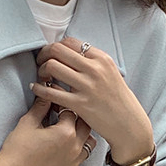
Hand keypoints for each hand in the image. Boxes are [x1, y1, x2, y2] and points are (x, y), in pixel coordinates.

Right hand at [0, 93, 95, 165]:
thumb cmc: (17, 151)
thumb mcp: (28, 123)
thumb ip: (41, 106)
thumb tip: (46, 95)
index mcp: (66, 133)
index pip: (71, 111)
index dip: (61, 105)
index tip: (54, 105)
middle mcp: (74, 148)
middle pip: (86, 126)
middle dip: (76, 118)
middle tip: (63, 116)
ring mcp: (73, 163)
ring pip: (88, 144)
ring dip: (82, 135)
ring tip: (68, 133)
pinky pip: (80, 159)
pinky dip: (76, 152)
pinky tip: (64, 149)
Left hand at [31, 38, 154, 161]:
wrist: (128, 124)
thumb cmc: (118, 100)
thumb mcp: (111, 73)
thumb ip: (92, 63)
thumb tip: (70, 55)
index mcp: (102, 59)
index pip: (70, 42)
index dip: (55, 46)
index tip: (50, 55)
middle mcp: (94, 69)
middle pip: (58, 50)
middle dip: (43, 55)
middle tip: (40, 63)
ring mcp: (87, 86)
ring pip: (52, 67)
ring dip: (41, 71)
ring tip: (42, 78)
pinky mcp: (80, 104)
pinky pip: (51, 92)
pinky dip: (39, 89)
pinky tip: (37, 89)